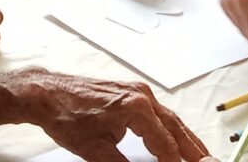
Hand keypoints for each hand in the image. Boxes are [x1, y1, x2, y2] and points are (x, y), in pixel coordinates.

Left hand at [18, 68, 209, 161]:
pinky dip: (171, 128)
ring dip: (185, 138)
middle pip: (176, 127)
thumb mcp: (96, 151)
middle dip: (193, 150)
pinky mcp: (131, 92)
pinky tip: (175, 138)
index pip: (165, 143)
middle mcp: (142, 95)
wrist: (47, 93)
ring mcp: (138, 91)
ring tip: (200, 156)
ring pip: (170, 119)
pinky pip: (158, 113)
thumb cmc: (68, 118)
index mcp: (136, 107)